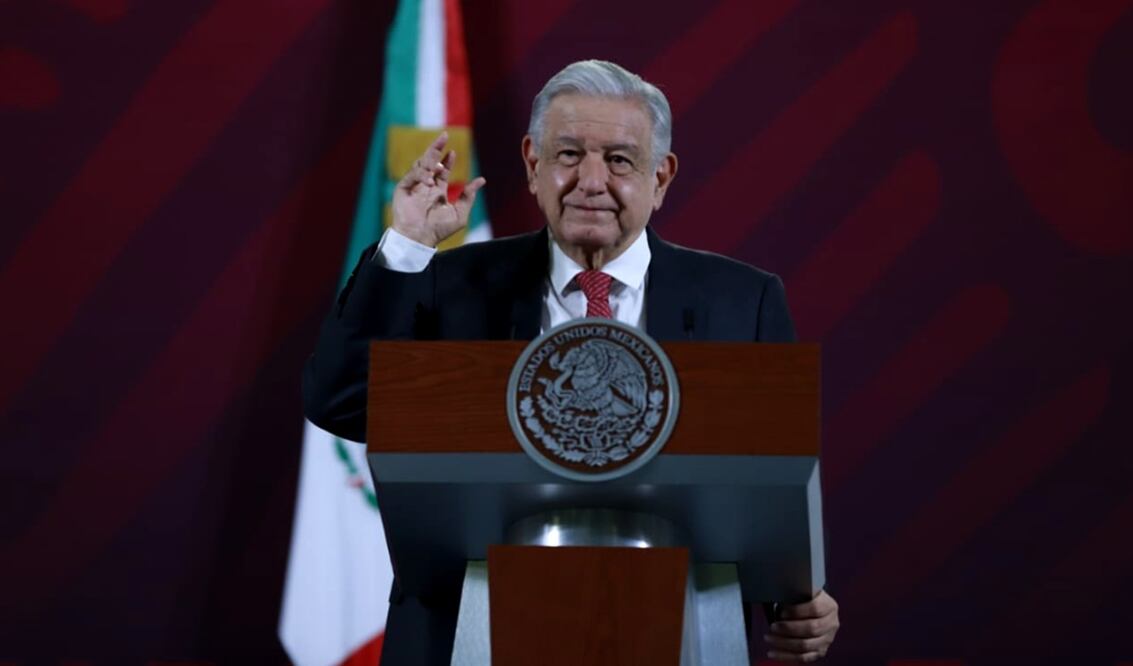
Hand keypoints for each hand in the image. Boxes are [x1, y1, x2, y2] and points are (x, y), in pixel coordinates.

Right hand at [391, 131, 485, 246]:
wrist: (421, 239)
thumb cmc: (439, 230)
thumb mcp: (460, 213)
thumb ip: (468, 196)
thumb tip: (481, 180)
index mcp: (437, 190)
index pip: (442, 170)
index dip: (447, 160)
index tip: (453, 152)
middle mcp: (425, 186)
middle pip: (430, 161)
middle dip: (436, 149)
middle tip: (444, 136)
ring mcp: (414, 186)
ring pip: (420, 165)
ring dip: (429, 161)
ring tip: (438, 164)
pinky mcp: (403, 189)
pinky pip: (411, 176)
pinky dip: (421, 175)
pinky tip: (430, 181)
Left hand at [764, 590, 839, 661]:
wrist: (816, 610)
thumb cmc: (805, 600)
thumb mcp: (804, 592)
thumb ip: (795, 594)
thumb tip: (780, 596)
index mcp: (829, 606)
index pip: (815, 608)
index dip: (797, 611)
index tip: (782, 612)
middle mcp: (832, 624)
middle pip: (811, 629)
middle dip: (789, 629)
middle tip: (773, 627)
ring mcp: (827, 640)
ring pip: (806, 645)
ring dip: (784, 643)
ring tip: (769, 638)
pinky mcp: (820, 651)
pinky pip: (803, 658)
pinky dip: (786, 656)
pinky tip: (773, 653)